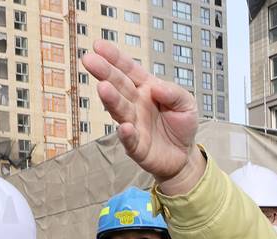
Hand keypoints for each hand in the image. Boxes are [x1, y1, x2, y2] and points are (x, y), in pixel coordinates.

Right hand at [82, 40, 203, 193]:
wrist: (184, 156)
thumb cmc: (182, 125)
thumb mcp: (187, 103)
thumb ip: (175, 93)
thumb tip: (157, 87)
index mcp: (146, 88)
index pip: (129, 70)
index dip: (114, 58)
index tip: (98, 46)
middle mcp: (135, 104)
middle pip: (119, 86)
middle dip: (104, 73)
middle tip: (89, 60)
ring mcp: (134, 125)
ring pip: (120, 110)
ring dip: (111, 100)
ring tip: (103, 88)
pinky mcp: (137, 147)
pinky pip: (130, 140)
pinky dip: (126, 135)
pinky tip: (124, 127)